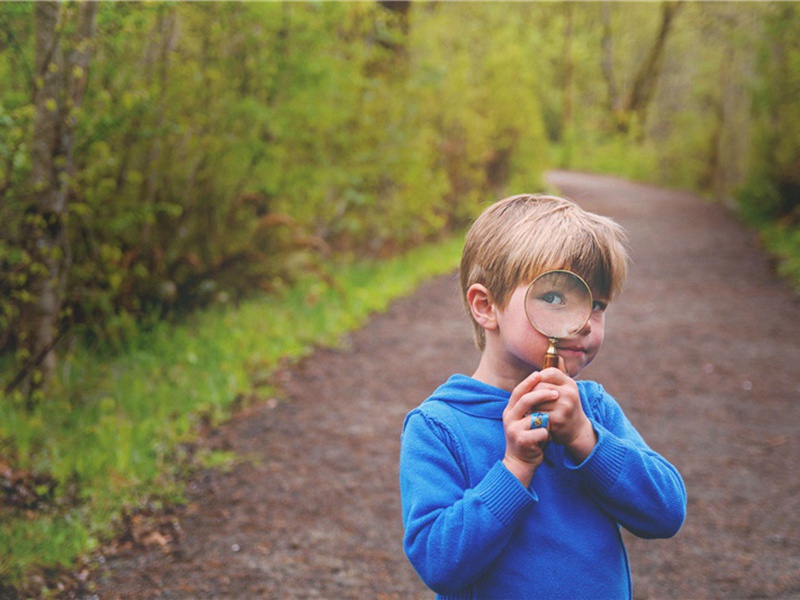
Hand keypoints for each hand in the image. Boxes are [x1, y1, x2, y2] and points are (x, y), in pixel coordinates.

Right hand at [502, 371, 554, 486]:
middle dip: (542, 394)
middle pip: (525, 400)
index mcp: (509, 410)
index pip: (518, 392)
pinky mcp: (521, 440)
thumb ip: (529, 406)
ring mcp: (513, 429)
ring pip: (536, 416)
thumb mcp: (525, 420)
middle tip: (556, 393)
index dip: (528, 382)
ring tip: (550, 425)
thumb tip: (540, 385)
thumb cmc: (527, 438)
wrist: (520, 462)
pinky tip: (545, 440)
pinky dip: (547, 435)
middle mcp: (509, 418)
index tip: (539, 374)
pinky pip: (541, 431)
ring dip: (547, 421)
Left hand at [532, 366, 596, 462]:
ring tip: (531, 409)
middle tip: (529, 400)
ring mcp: (564, 406)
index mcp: (570, 383)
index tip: (534, 386)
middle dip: (531, 393)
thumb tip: (556, 353)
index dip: (538, 378)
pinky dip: (533, 416)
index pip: (549, 372)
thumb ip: (560, 372)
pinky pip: (537, 414)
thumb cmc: (567, 406)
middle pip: (539, 386)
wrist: (577, 431)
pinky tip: (534, 418)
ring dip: (530, 406)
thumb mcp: (567, 388)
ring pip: (536, 401)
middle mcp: (570, 393)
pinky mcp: (558, 419)